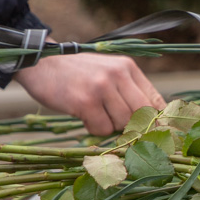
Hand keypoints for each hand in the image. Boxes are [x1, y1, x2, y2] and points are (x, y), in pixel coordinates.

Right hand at [13, 53, 164, 135]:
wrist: (40, 63)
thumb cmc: (76, 73)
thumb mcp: (106, 71)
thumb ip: (127, 90)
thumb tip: (152, 121)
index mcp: (127, 67)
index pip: (155, 99)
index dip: (159, 122)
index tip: (159, 136)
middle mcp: (117, 75)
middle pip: (142, 115)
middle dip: (132, 127)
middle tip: (118, 127)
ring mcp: (101, 87)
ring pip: (122, 124)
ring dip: (109, 126)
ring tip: (94, 113)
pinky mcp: (85, 101)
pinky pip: (102, 129)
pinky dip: (94, 129)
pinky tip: (83, 115)